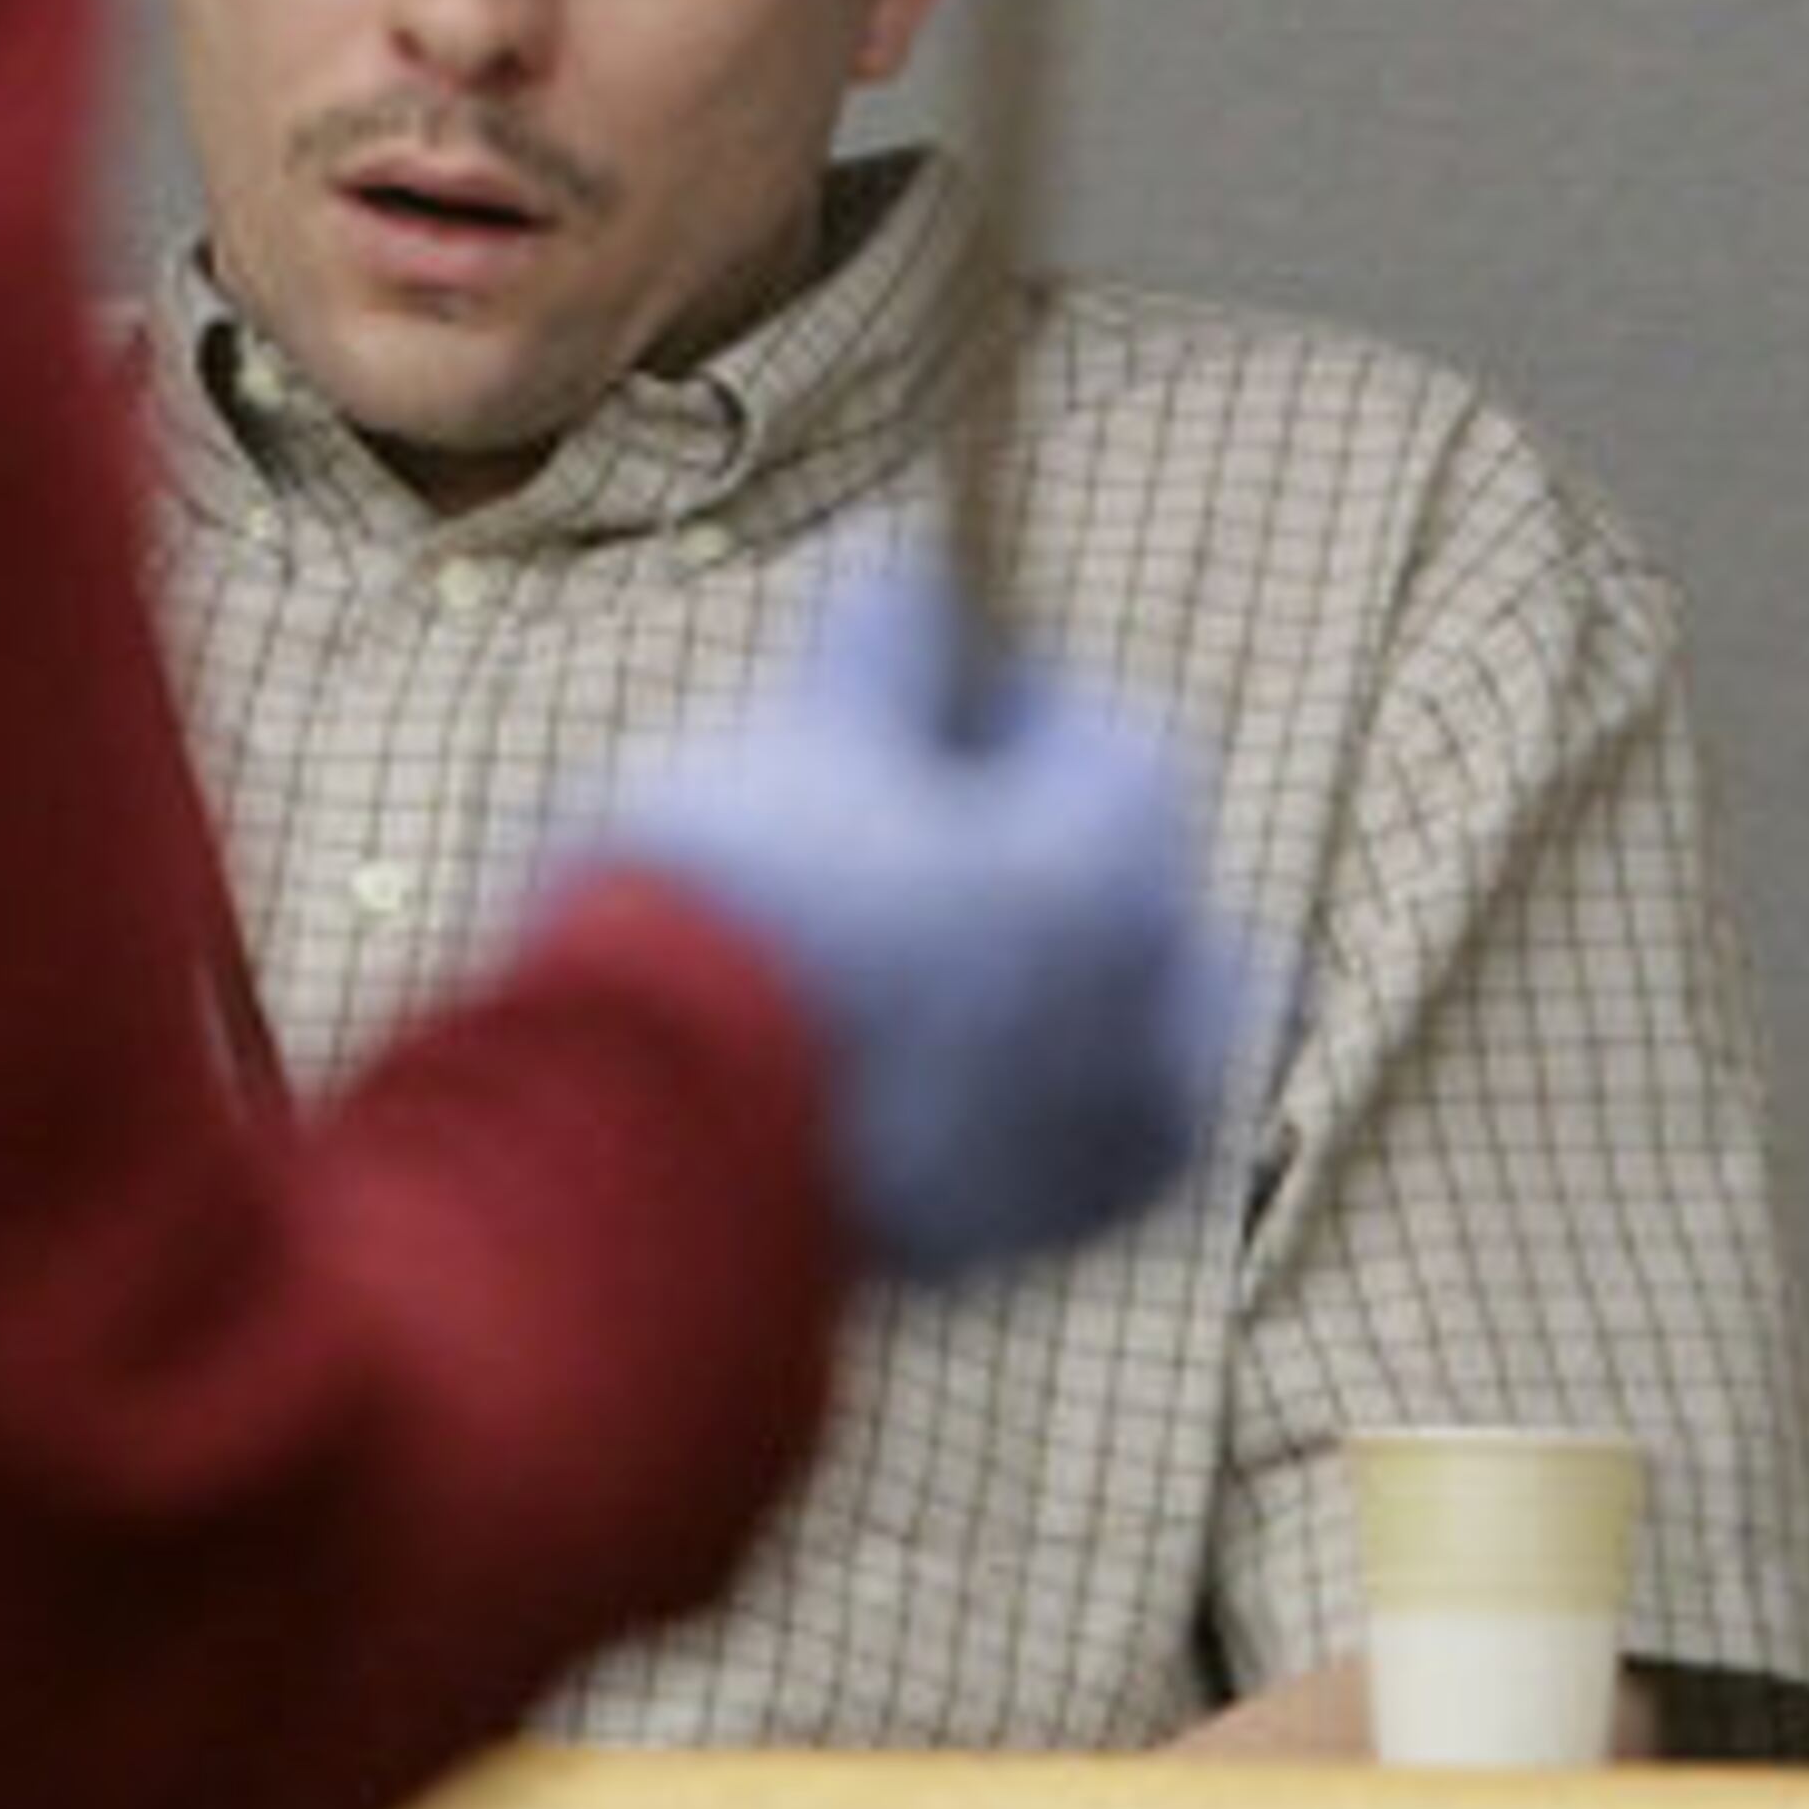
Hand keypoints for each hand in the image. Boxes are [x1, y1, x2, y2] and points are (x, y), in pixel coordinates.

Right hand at [587, 543, 1237, 1283]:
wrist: (648, 1138)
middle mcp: (1157, 1014)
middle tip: (932, 835)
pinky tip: (914, 1065)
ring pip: (1143, 1030)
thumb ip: (882, 644)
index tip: (915, 701)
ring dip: (1067, 983)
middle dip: (1071, 857)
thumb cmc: (732, 904)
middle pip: (1160, 898)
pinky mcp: (1037, 1240)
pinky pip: (1080, 1138)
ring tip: (927, 957)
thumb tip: (908, 569)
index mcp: (1117, 871)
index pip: (1123, 744)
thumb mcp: (800, 732)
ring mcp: (1107, 1142)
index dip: (1015, 703)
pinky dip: (1028, 1092)